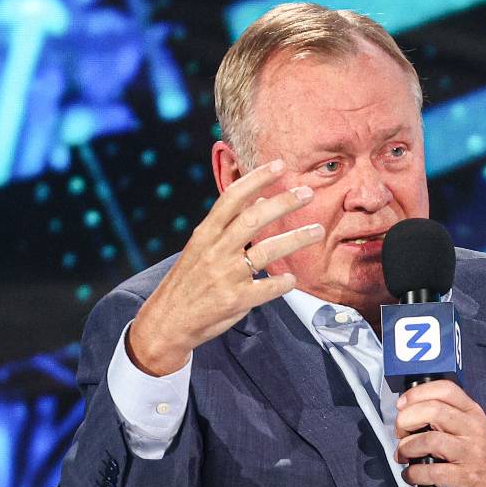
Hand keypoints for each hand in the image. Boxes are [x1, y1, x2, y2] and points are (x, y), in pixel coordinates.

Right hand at [128, 159, 323, 375]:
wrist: (167, 321)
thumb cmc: (189, 282)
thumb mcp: (200, 248)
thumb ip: (225, 228)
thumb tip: (258, 201)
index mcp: (205, 234)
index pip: (232, 198)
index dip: (256, 179)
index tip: (279, 165)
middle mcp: (215, 250)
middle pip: (254, 218)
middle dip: (283, 202)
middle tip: (307, 193)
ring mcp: (225, 275)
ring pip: (267, 250)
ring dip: (296, 238)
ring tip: (317, 231)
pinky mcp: (235, 300)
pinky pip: (268, 288)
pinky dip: (283, 282)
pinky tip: (292, 279)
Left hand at [394, 380, 485, 486]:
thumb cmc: (482, 455)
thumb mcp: (472, 427)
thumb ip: (447, 416)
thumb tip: (409, 413)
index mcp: (472, 412)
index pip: (445, 389)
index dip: (417, 393)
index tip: (402, 405)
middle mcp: (473, 428)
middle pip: (433, 411)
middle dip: (407, 420)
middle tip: (400, 432)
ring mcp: (470, 453)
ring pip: (430, 440)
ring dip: (407, 447)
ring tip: (403, 455)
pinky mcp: (465, 477)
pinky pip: (432, 471)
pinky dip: (414, 473)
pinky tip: (411, 475)